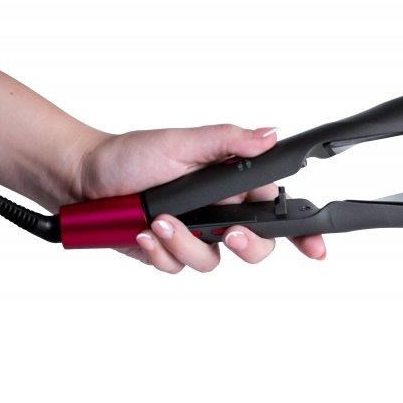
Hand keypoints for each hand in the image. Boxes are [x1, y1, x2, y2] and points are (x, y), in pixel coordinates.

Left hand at [76, 124, 326, 272]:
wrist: (84, 179)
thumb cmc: (131, 155)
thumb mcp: (182, 142)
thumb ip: (229, 142)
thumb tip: (270, 135)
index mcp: (230, 184)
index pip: (277, 208)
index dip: (303, 232)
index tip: (317, 247)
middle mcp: (218, 212)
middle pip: (256, 246)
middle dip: (247, 245)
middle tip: (230, 232)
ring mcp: (194, 235)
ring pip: (213, 260)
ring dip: (186, 243)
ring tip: (161, 222)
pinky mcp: (169, 254)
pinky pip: (178, 267)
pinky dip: (162, 252)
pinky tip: (145, 233)